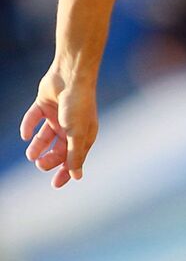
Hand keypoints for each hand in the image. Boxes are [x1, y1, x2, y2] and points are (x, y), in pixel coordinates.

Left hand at [20, 64, 97, 188]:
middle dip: (49, 159)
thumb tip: (76, 177)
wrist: (70, 75)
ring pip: (45, 137)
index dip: (66, 171)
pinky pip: (34, 119)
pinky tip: (26, 134)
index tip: (55, 184)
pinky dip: (28, 126)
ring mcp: (58, 116)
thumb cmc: (78, 105)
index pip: (75, 157)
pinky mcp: (44, 105)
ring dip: (37, 147)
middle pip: (59, 149)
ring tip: (31, 154)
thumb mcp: (77, 133)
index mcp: (84, 134)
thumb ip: (74, 155)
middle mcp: (71, 127)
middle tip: (40, 163)